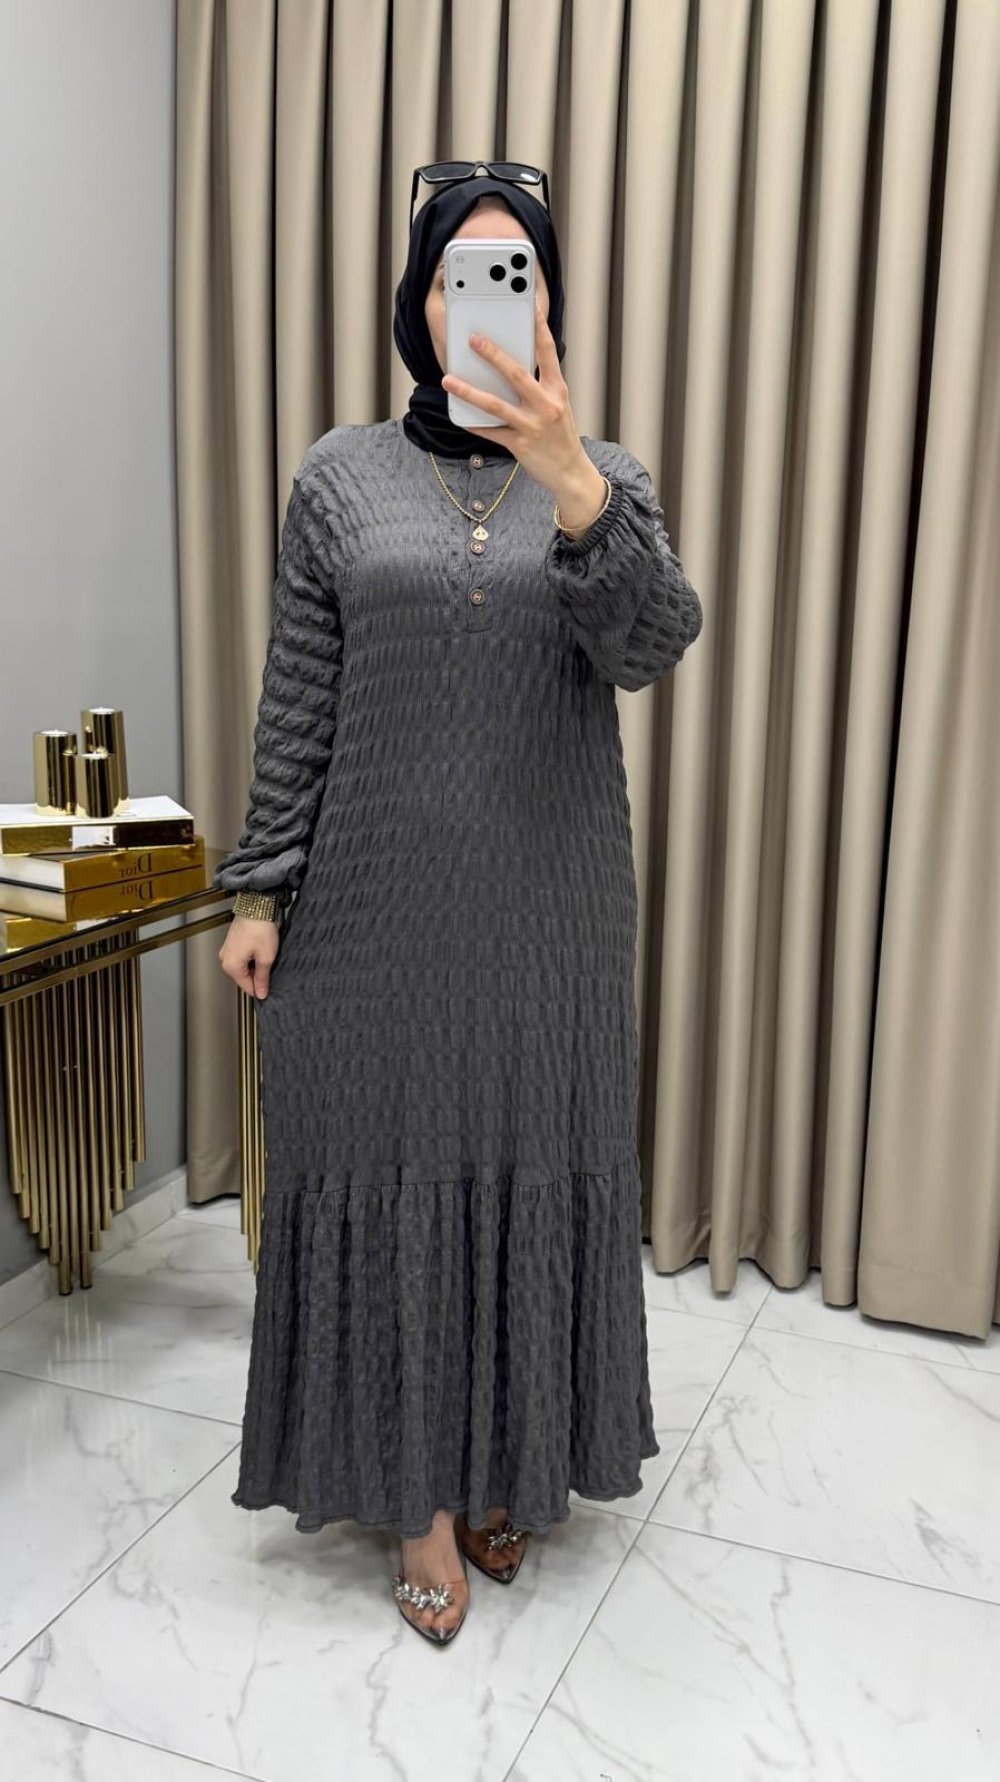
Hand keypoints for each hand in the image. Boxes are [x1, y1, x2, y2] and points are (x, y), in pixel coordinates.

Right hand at [218, 915, 278, 999]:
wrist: (256, 907)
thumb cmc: (260, 928)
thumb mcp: (266, 958)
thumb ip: (263, 978)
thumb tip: (261, 992)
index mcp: (231, 966)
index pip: (247, 987)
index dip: (260, 989)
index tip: (269, 988)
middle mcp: (225, 959)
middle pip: (243, 978)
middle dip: (257, 976)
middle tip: (270, 967)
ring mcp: (227, 951)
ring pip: (242, 968)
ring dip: (254, 966)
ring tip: (265, 956)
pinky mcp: (231, 944)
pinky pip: (241, 958)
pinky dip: (251, 958)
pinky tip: (260, 950)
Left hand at [441, 300, 606, 525]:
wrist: (570, 473)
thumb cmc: (560, 437)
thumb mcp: (557, 406)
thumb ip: (539, 386)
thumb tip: (509, 367)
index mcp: (557, 390)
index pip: (547, 351)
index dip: (538, 326)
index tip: (528, 303)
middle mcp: (546, 405)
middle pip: (516, 374)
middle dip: (493, 354)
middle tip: (473, 339)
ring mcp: (533, 426)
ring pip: (496, 405)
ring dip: (469, 391)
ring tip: (449, 380)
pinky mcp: (520, 445)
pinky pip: (491, 432)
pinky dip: (473, 424)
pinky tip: (458, 416)